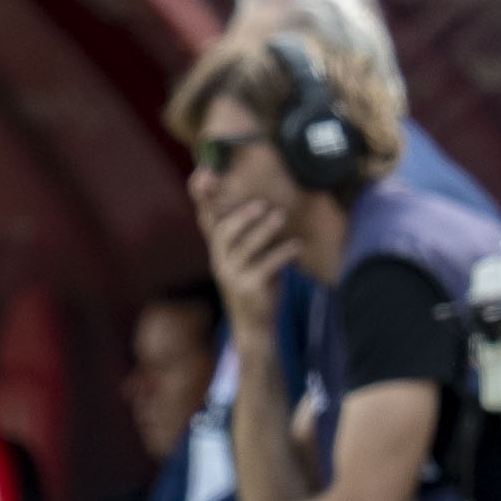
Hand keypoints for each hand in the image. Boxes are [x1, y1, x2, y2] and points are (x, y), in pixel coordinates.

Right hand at [204, 200, 298, 343]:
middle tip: (262, 204)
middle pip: (222, 233)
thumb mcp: (248, 259)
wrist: (254, 326)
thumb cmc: (255, 286)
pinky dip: (282, 253)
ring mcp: (231, 276)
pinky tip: (297, 244)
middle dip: (240, 216)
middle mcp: (220, 261)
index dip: (202, 198)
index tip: (202, 174)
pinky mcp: (248, 288)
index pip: (206, 219)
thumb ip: (249, 237)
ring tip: (281, 217)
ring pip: (242, 248)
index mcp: (218, 250)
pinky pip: (265, 266)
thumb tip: (266, 204)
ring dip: (263, 231)